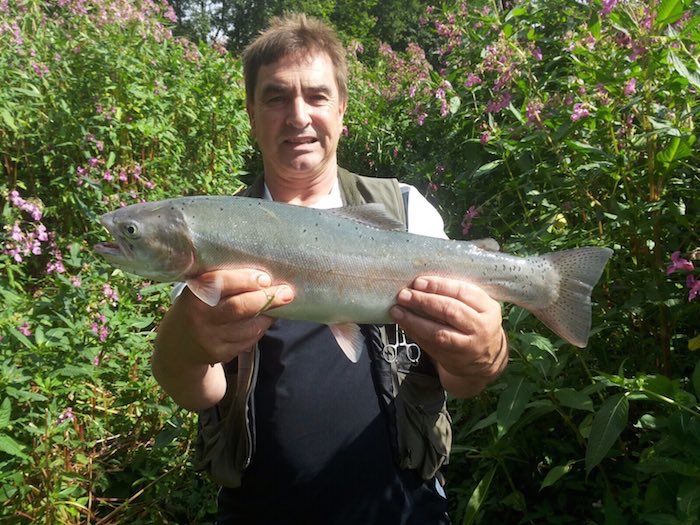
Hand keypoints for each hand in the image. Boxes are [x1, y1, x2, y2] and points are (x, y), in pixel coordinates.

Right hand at [152, 269, 293, 410]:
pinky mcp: (219, 354)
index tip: (266, 277)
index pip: (220, 283)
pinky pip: (249, 340)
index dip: (245, 279)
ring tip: (280, 304)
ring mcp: (209, 338)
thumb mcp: (200, 291)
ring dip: (269, 315)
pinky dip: (261, 329)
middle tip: (288, 292)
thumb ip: (224, 282)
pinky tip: (264, 320)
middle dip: (267, 299)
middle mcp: (199, 318)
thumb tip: (264, 275)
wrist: (177, 346)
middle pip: (239, 308)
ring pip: (249, 326)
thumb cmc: (198, 307)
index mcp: (194, 295)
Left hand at [389, 276, 507, 397]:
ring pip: (439, 332)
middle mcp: (481, 327)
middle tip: (404, 295)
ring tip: (397, 311)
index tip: (418, 282)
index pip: (462, 292)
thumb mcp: (476, 307)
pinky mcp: (453, 360)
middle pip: (450, 311)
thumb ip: (455, 295)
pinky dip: (414, 333)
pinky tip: (403, 324)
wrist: (486, 359)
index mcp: (488, 308)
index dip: (439, 286)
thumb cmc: (475, 323)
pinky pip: (430, 345)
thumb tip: (421, 283)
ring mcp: (468, 346)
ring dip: (414, 320)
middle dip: (424, 301)